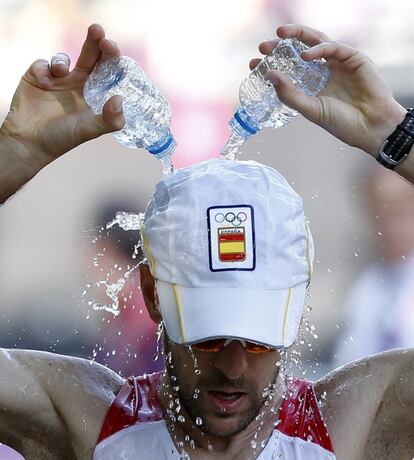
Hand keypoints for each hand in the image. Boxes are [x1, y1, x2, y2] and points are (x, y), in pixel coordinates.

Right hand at [0, 23, 124, 170]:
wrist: (29, 143)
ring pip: (64, 58)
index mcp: (94, 94)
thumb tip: (119, 99)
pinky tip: (43, 82)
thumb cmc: (62, 139)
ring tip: (60, 72)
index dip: (112, 57)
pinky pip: (42, 63)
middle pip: (90, 56)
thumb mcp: (89, 131)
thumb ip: (108, 119)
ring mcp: (58, 80)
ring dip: (63, 60)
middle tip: (98, 31)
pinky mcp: (37, 77)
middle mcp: (78, 84)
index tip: (112, 48)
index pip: (107, 71)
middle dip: (95, 41)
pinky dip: (43, 68)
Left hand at [250, 24, 406, 156]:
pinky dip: (318, 48)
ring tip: (279, 35)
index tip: (254, 64)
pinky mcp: (353, 58)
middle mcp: (323, 72)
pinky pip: (333, 47)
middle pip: (298, 53)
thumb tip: (268, 75)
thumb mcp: (310, 109)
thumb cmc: (341, 122)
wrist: (371, 127)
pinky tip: (305, 55)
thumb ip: (289, 94)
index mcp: (312, 86)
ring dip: (297, 36)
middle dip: (280, 47)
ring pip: (315, 42)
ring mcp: (338, 64)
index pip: (288, 71)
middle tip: (262, 46)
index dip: (271, 66)